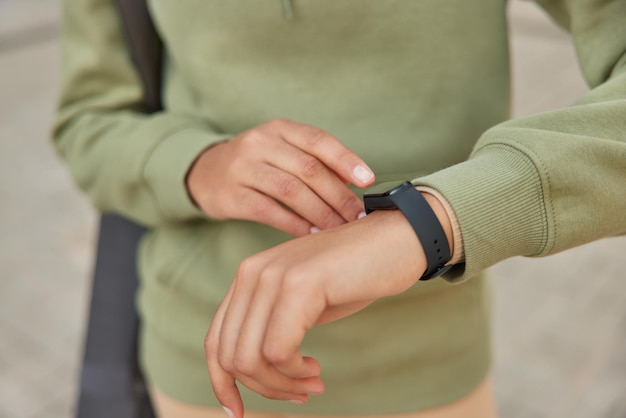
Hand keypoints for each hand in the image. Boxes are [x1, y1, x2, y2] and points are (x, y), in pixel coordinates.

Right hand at [186, 118, 374, 235]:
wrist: (205, 172)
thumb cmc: (257, 163)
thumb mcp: (282, 149)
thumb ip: (314, 160)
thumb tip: (356, 181)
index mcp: (279, 128)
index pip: (318, 140)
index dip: (346, 160)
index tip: (368, 180)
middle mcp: (260, 143)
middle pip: (308, 169)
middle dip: (338, 196)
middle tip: (357, 217)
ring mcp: (242, 168)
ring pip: (290, 191)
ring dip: (320, 213)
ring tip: (339, 229)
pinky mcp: (230, 195)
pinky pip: (268, 211)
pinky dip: (294, 224)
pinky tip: (312, 234)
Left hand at [205, 210, 429, 417]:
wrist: (398, 239)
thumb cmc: (355, 276)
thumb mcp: (303, 305)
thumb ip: (273, 327)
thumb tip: (251, 374)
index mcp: (249, 278)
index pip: (215, 340)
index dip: (222, 383)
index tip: (239, 413)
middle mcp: (252, 273)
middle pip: (229, 356)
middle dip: (263, 389)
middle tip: (300, 394)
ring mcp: (273, 275)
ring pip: (250, 359)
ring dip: (281, 385)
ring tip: (312, 384)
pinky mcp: (300, 283)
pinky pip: (278, 350)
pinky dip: (295, 372)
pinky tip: (316, 369)